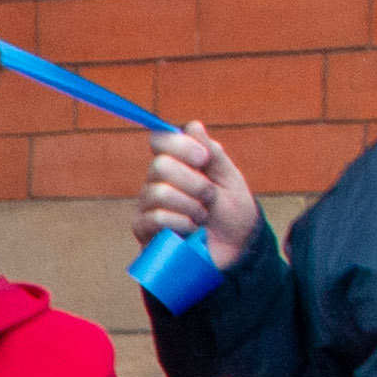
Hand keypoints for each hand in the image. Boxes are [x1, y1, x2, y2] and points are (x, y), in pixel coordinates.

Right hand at [138, 123, 262, 272]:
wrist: (232, 250)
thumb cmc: (232, 213)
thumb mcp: (229, 179)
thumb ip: (212, 154)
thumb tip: (193, 126)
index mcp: (177, 163)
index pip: (160, 140)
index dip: (179, 145)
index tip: (203, 159)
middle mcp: (157, 180)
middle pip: (160, 165)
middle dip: (193, 181)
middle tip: (209, 196)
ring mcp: (147, 205)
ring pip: (159, 192)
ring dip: (190, 205)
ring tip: (203, 217)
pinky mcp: (143, 229)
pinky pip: (155, 217)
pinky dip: (181, 222)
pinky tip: (191, 230)